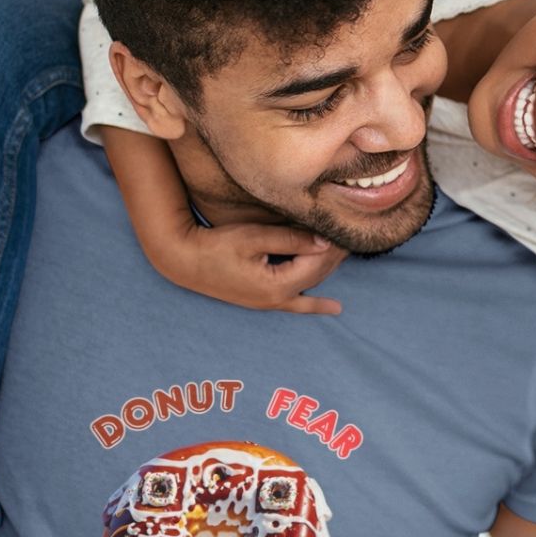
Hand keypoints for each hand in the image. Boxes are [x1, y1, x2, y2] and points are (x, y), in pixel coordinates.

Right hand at [151, 222, 347, 314]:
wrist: (184, 261)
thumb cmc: (217, 246)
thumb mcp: (255, 237)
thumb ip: (291, 239)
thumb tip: (325, 241)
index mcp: (277, 285)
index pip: (316, 263)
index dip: (332, 246)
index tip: (346, 228)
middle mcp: (277, 299)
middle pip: (317, 276)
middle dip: (334, 256)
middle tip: (351, 235)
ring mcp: (270, 303)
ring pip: (310, 287)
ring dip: (328, 271)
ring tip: (347, 254)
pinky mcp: (263, 300)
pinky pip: (296, 304)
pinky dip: (315, 304)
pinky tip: (334, 309)